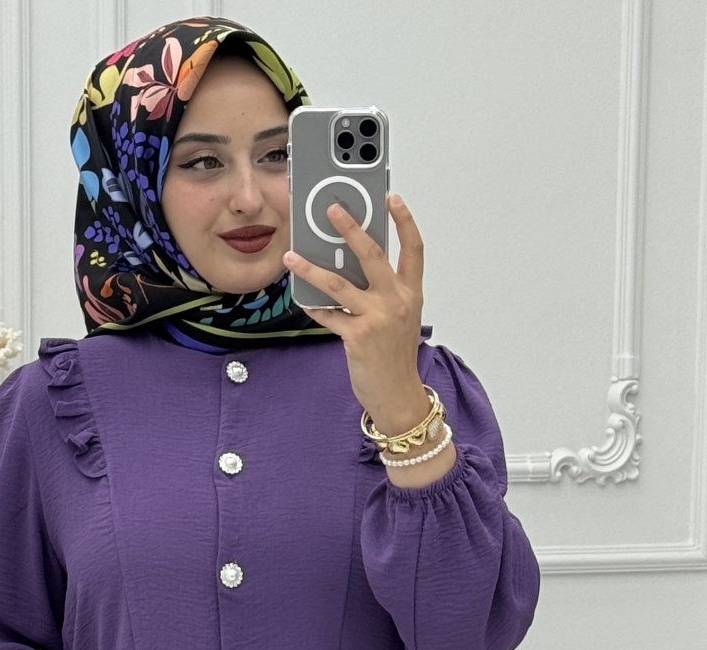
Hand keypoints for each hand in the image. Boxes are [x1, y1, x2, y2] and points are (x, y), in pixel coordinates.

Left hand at [283, 194, 426, 429]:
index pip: (414, 249)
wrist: (397, 395)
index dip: (404, 221)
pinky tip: (303, 301)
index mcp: (411, 293)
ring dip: (311, 268)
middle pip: (372, 254)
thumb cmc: (395, 355)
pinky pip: (328, 315)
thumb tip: (352, 265)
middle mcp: (397, 301)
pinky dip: (314, 308)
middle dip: (351, 227)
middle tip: (332, 209)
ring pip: (339, 283)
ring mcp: (377, 318)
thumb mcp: (400, 317)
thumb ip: (384, 291)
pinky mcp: (358, 336)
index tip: (391, 198)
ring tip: (292, 257)